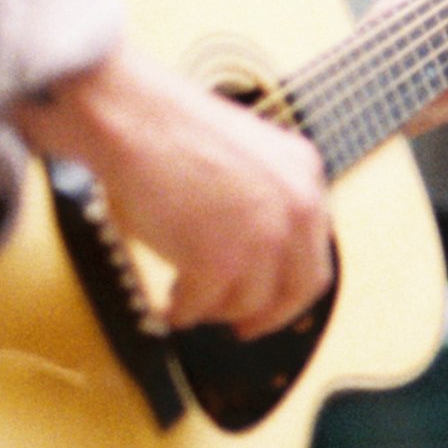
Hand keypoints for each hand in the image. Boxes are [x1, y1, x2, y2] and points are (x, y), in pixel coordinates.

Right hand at [13, 46, 330, 338]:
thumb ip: (264, 199)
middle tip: (242, 329)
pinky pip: (203, 306)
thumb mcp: (246, 157)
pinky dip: (182, 312)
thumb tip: (257, 258)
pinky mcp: (220, 261)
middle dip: (266, 315)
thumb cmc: (169, 130)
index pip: (315, 251)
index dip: (292, 286)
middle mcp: (297, 207)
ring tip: (187, 300)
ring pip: (248, 302)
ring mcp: (263, 236)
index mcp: (305, 175)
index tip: (273, 303)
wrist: (132, 117)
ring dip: (215, 309)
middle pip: (298, 288)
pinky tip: (168, 306)